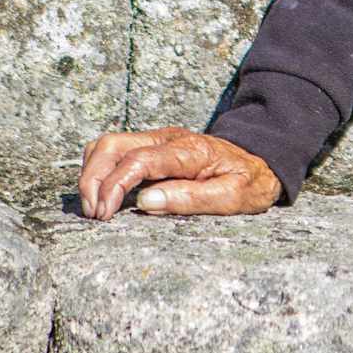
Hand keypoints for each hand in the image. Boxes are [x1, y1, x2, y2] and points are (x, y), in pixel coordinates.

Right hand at [78, 127, 281, 220]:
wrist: (260, 159)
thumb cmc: (248, 182)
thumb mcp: (232, 197)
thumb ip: (190, 199)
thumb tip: (145, 203)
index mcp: (188, 151)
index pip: (138, 160)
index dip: (114, 186)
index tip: (104, 214)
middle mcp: (168, 138)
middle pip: (113, 145)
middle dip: (93, 179)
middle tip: (93, 214)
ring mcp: (158, 138)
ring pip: (108, 143)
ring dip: (92, 173)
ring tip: (94, 207)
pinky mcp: (152, 145)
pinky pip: (114, 148)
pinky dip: (99, 168)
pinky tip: (102, 193)